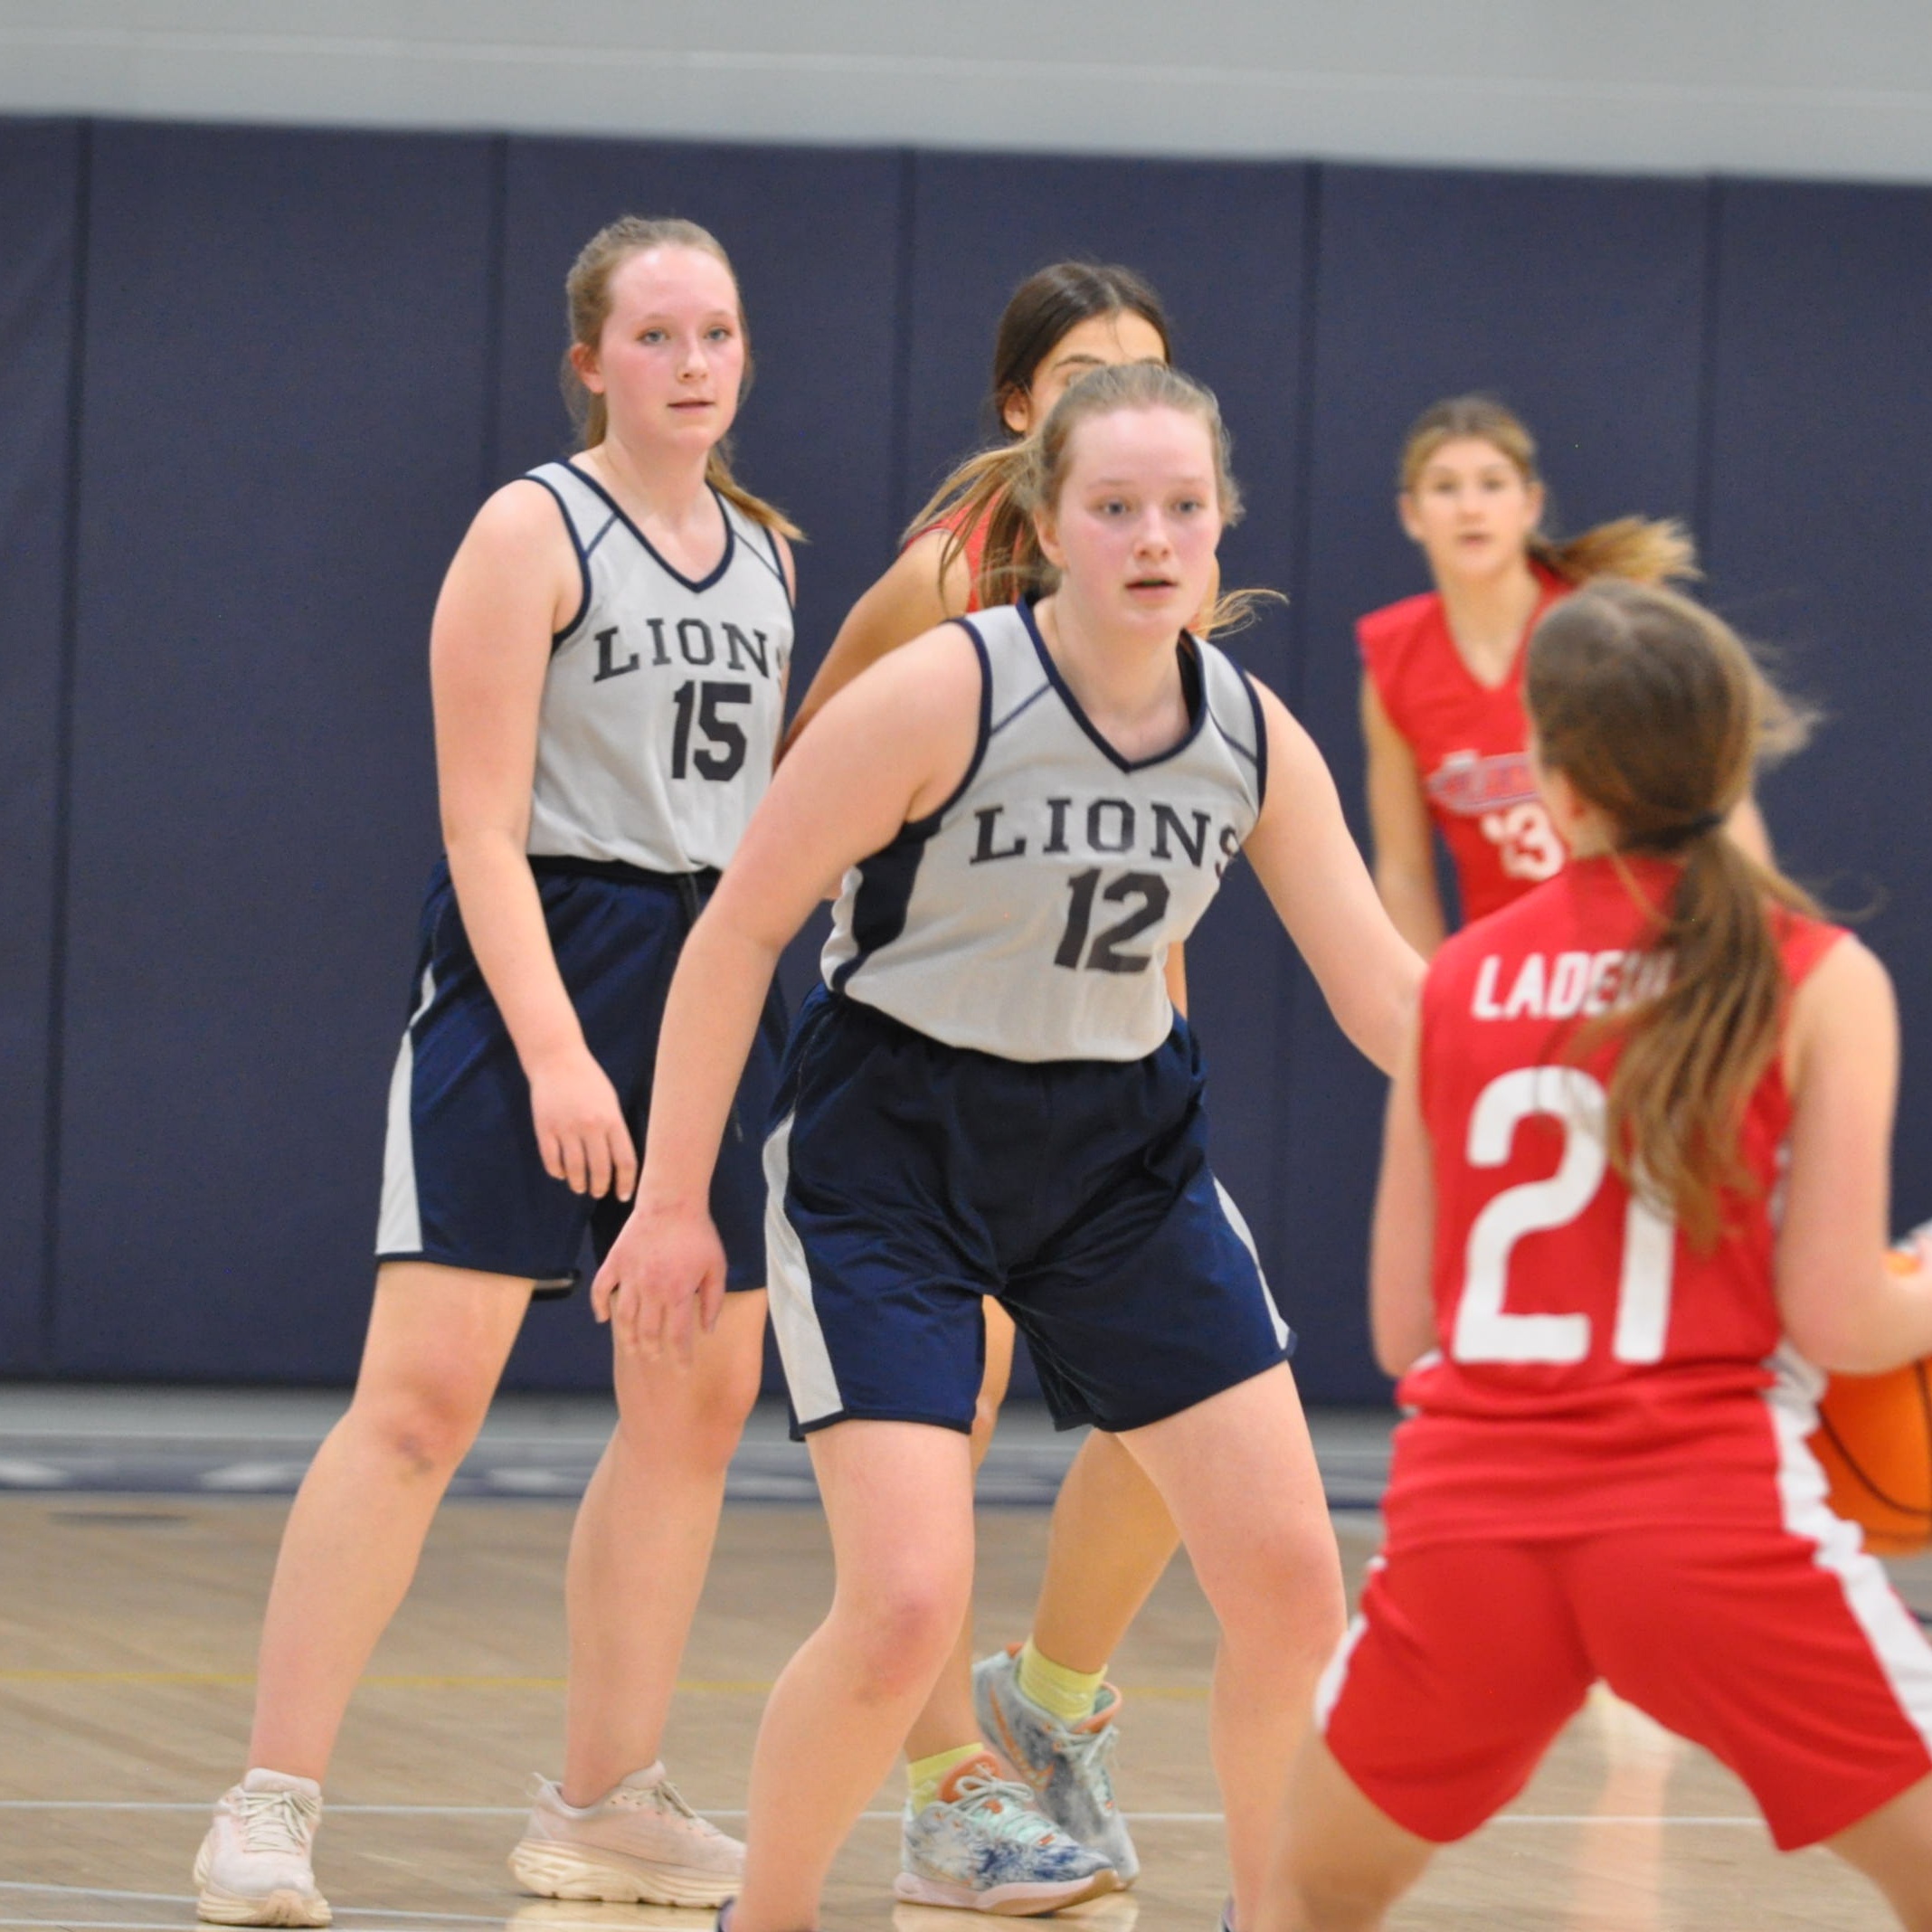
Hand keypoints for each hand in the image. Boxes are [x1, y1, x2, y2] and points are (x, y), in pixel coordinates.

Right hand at [526, 1044, 636, 1198]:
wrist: (557, 1060)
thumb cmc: (589, 1080)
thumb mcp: (611, 1102)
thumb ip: (614, 1129)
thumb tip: (618, 1162)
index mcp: (612, 1120)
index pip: (625, 1161)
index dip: (625, 1183)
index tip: (622, 1195)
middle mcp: (591, 1127)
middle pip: (600, 1170)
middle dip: (600, 1187)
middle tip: (598, 1193)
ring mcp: (566, 1129)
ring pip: (575, 1169)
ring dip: (578, 1184)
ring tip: (580, 1187)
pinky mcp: (545, 1129)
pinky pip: (551, 1160)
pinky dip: (557, 1172)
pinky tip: (561, 1174)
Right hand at [591, 1196, 727, 1363]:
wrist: (673, 1202)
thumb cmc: (698, 1235)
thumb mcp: (717, 1267)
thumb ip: (712, 1301)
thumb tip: (706, 1329)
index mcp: (678, 1293)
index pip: (677, 1336)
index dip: (679, 1357)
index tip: (681, 1370)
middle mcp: (651, 1290)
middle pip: (647, 1332)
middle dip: (651, 1352)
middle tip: (654, 1362)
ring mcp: (630, 1277)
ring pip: (624, 1317)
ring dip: (627, 1337)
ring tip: (631, 1350)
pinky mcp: (615, 1262)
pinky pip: (601, 1289)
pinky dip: (599, 1306)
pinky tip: (603, 1319)